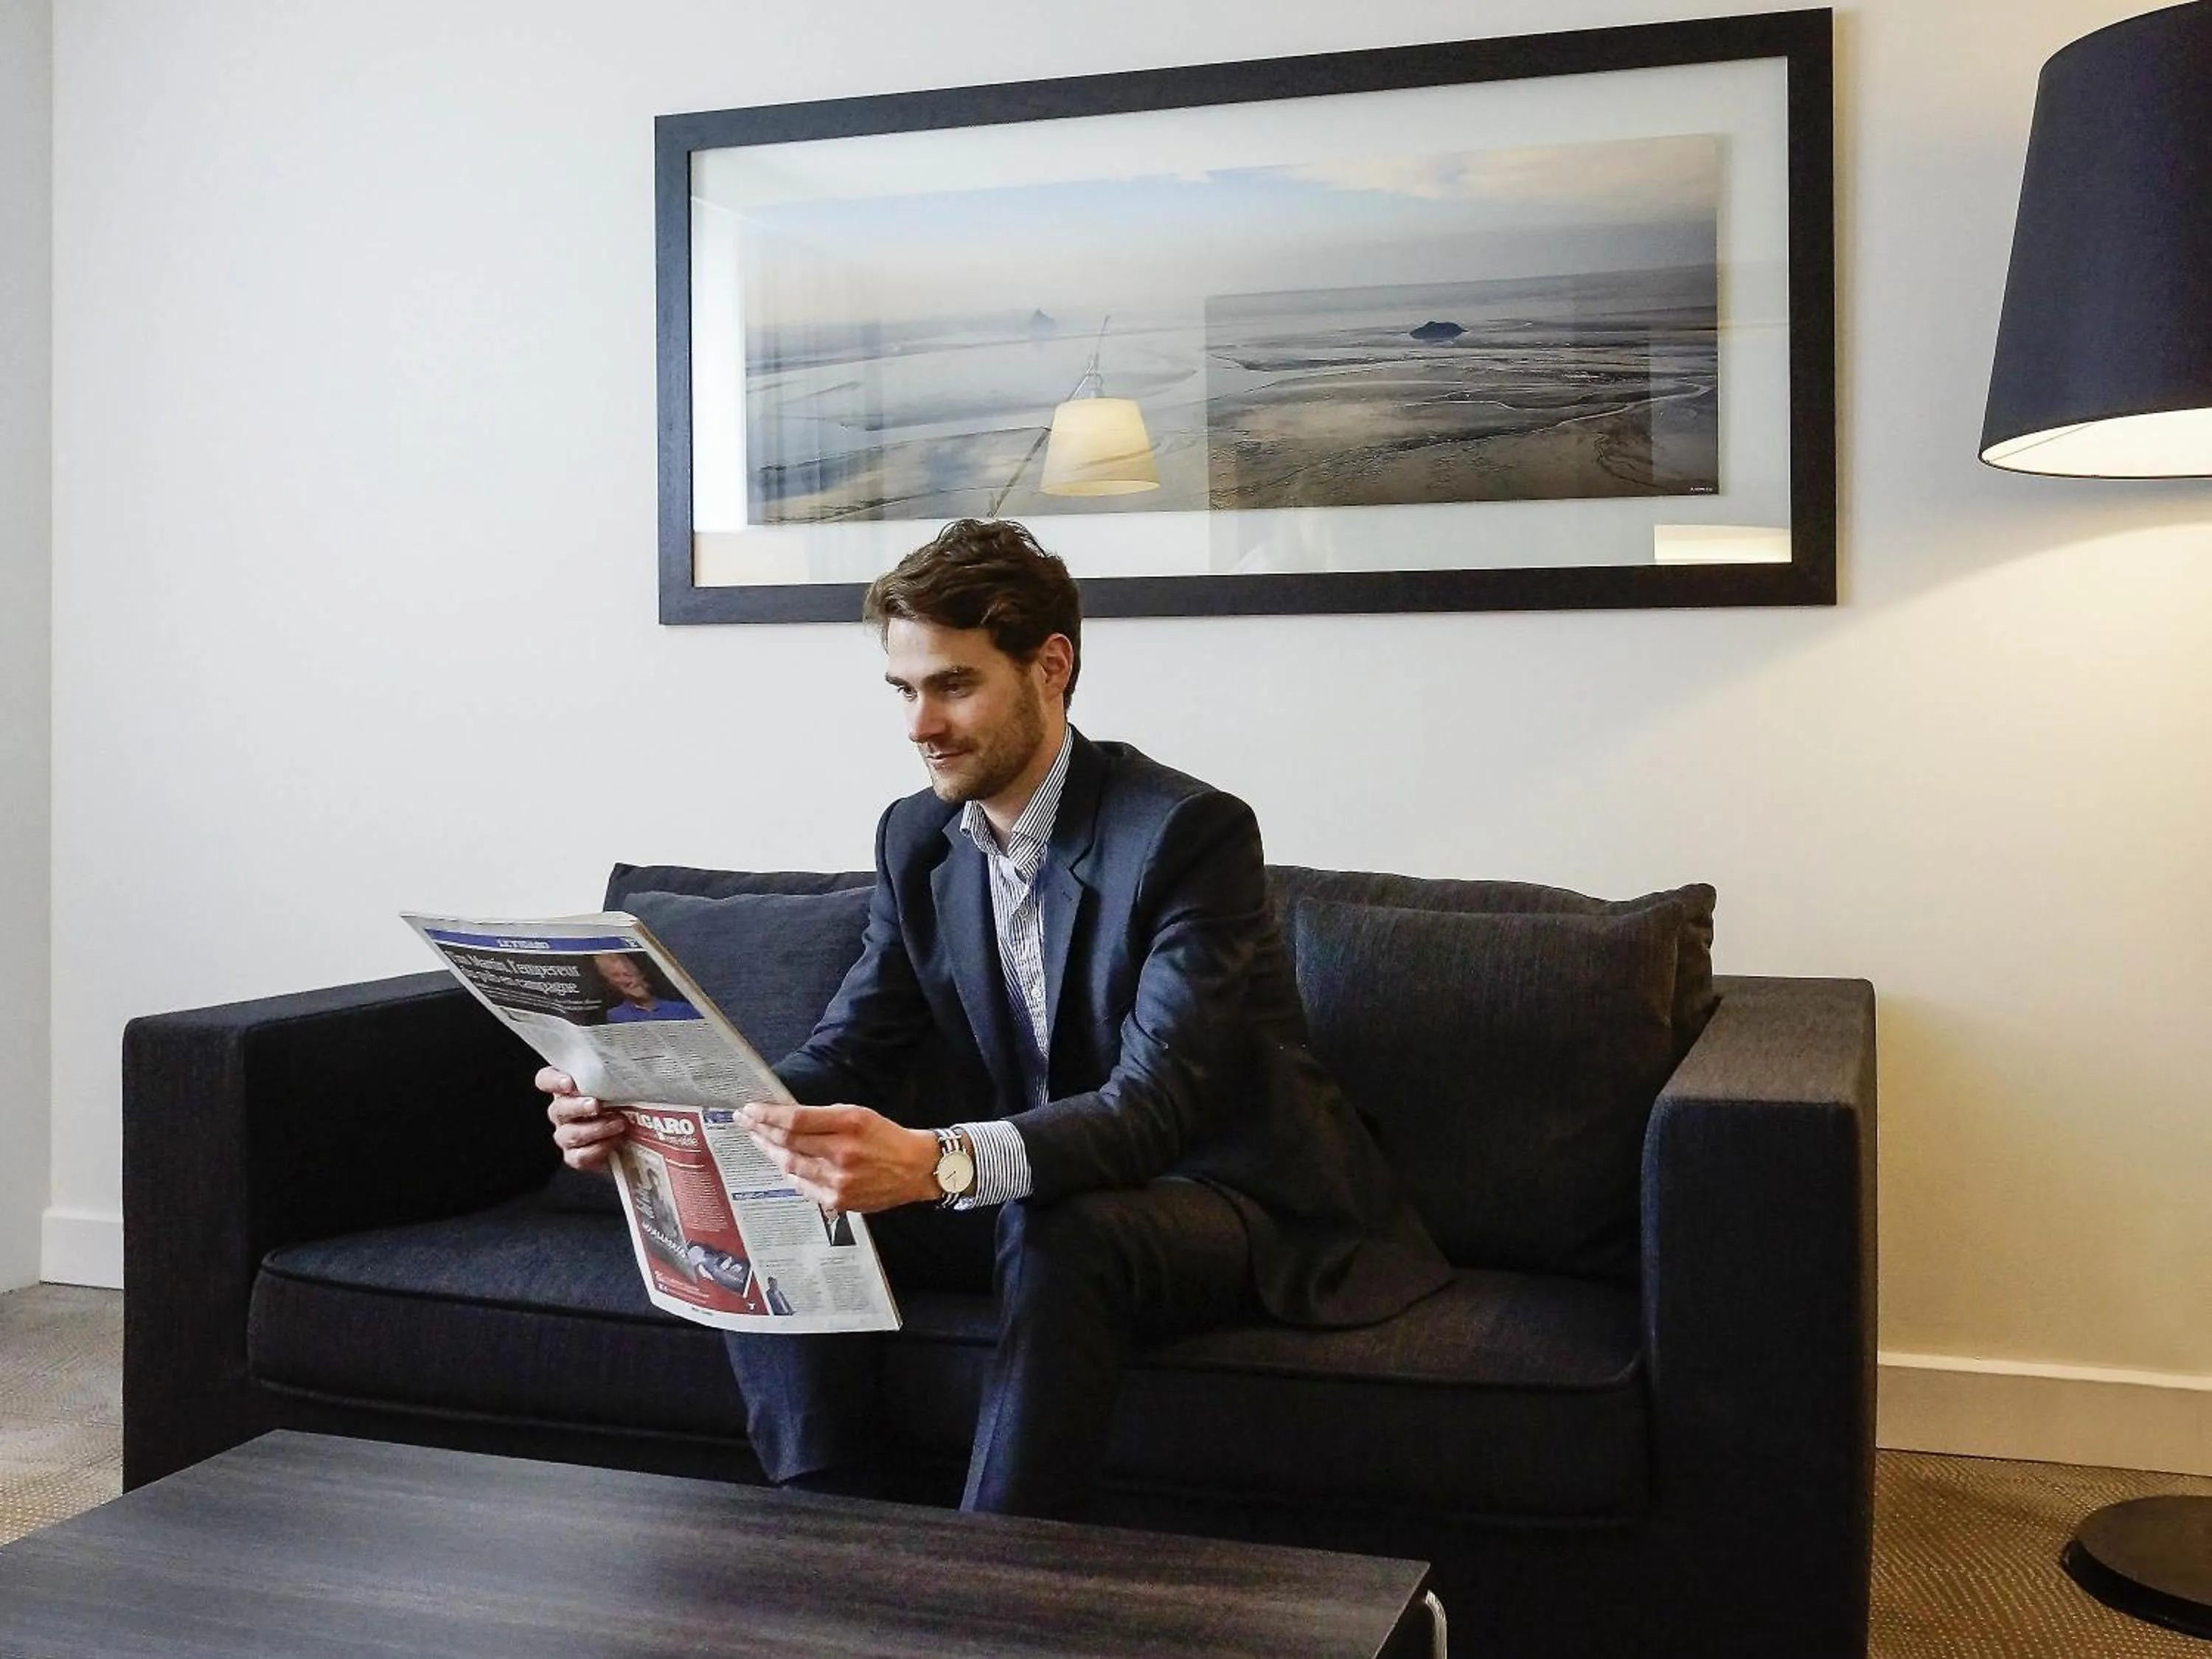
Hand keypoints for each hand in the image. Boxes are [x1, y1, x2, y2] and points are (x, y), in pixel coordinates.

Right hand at [540, 1067, 627, 1171]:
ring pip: (569, 1134)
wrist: (634, 1137)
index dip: (553, 1081)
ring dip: (595, 1129)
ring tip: (618, 1124)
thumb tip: (623, 1070)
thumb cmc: (625, 1104)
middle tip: (597, 1105)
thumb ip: (612, 1078)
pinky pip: (578, 1156)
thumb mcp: (619, 1087)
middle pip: (558, 1108)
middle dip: (578, 1107)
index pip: (546, 1080)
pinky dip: (598, 1149)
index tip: (569, 1083)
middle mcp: (563, 1111)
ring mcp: (566, 1134)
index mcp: (568, 1088)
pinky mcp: (575, 1156)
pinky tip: (614, 1141)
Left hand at [741, 1102, 939, 1213]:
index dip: (767, 1115)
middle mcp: (842, 1153)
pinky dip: (788, 1173)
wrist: (916, 1169)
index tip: (749, 1109)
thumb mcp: (859, 1114)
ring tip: (758, 1140)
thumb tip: (785, 1117)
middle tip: (744, 1122)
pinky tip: (781, 1163)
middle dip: (760, 1131)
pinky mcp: (838, 1200)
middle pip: (788, 1143)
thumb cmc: (886, 1137)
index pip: (796, 1120)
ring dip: (769, 1152)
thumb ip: (824, 1117)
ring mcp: (839, 1180)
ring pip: (790, 1165)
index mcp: (849, 1124)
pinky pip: (802, 1186)